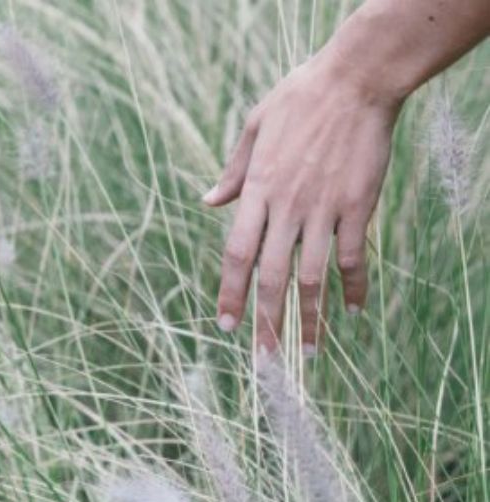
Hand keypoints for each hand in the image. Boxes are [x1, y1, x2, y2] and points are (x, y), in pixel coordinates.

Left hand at [203, 53, 400, 354]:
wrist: (355, 81)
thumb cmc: (300, 99)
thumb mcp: (253, 127)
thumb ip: (233, 172)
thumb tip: (207, 201)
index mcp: (258, 190)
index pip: (237, 254)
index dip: (230, 293)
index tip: (226, 325)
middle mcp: (287, 207)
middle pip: (272, 277)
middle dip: (266, 321)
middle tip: (264, 358)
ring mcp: (324, 209)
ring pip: (313, 277)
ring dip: (311, 319)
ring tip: (309, 352)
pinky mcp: (357, 207)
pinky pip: (352, 257)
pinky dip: (354, 287)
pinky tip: (353, 311)